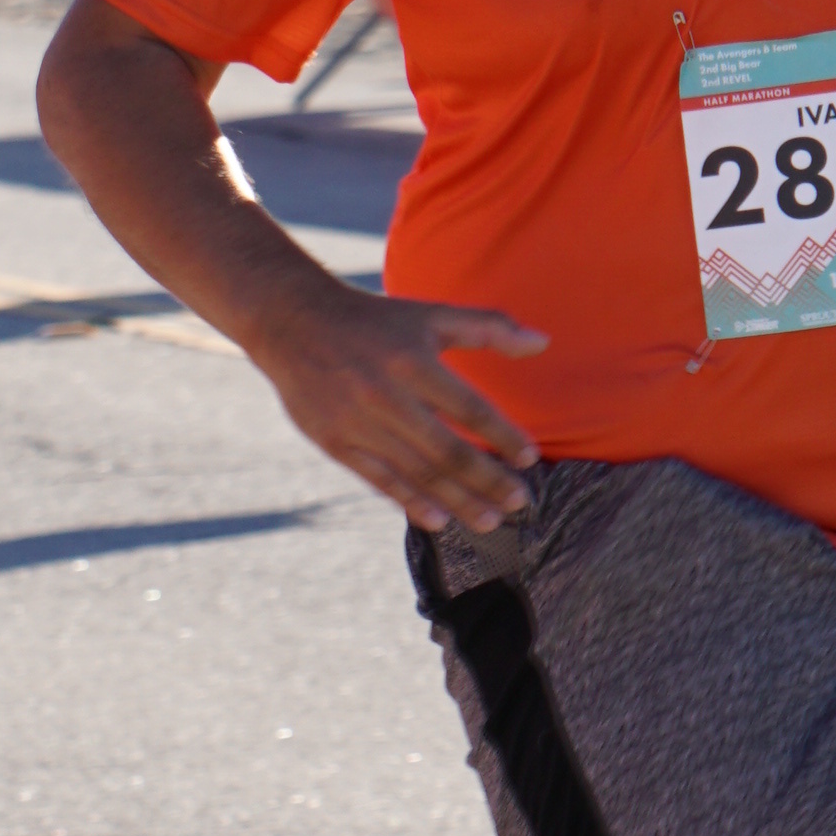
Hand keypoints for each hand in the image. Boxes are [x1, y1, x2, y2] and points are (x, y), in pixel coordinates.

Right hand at [251, 279, 548, 533]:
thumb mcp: (430, 314)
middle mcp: (385, 394)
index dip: (503, 436)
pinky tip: (438, 520)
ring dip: (456, 501)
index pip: (469, 408)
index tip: (530, 459)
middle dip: (486, 481)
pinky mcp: (333, 442)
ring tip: (490, 521)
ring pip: (415, 472)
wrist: (292, 322)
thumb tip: (543, 343)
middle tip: (519, 503)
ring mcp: (357, 422)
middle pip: (446, 450)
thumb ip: (489, 327)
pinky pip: (377, 480)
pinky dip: (409, 501)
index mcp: (413, 360)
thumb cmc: (375, 320)